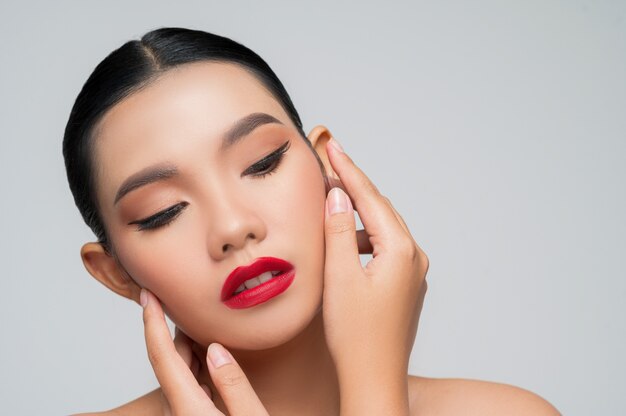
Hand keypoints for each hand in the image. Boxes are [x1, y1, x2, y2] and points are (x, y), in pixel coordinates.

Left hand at [140, 289, 268, 415]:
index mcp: (187, 409)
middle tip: (190, 310)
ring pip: (177, 379)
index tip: (148, 296)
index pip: (163, 357)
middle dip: (178, 334)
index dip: (153, 322)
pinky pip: (185, 392)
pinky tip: (210, 370)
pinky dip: (194, 373)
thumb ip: (233, 384)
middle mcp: (177, 414)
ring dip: (187, 355)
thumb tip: (215, 349)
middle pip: (170, 365)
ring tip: (202, 335)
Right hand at [322, 138, 428, 413]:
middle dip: (354, 187)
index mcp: (401, 250)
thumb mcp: (340, 277)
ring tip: (331, 204)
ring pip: (383, 229)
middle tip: (331, 163)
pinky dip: (364, 238)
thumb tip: (338, 197)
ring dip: (358, 215)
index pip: (370, 198)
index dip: (348, 170)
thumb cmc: (355, 336)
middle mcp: (414, 257)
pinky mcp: (406, 286)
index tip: (333, 146)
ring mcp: (414, 273)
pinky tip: (345, 243)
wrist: (373, 379)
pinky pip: (386, 248)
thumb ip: (338, 231)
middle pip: (381, 209)